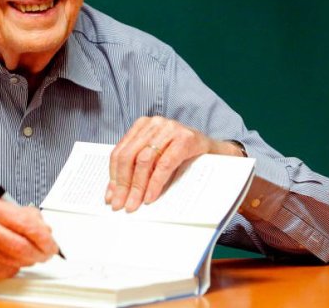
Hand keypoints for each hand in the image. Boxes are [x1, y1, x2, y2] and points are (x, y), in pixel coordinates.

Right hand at [0, 197, 58, 281]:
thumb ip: (19, 214)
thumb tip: (44, 227)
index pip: (25, 223)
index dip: (43, 235)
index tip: (52, 241)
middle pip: (23, 245)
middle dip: (41, 251)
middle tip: (47, 251)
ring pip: (18, 260)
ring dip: (29, 259)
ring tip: (27, 253)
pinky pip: (8, 270)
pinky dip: (14, 266)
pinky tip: (7, 258)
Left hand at [106, 116, 242, 211]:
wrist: (217, 153)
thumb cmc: (184, 157)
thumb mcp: (157, 158)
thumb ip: (138, 168)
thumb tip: (116, 194)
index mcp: (142, 125)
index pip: (120, 152)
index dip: (113, 177)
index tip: (110, 197)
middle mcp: (154, 123)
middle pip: (129, 156)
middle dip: (123, 184)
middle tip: (120, 205)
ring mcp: (170, 128)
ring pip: (144, 160)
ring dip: (137, 187)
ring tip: (134, 204)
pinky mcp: (186, 138)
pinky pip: (164, 164)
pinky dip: (155, 183)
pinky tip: (150, 197)